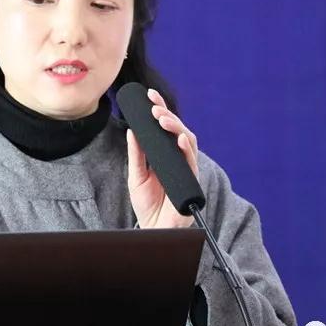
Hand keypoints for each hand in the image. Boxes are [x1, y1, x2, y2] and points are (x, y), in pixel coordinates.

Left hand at [126, 88, 199, 228]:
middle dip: (168, 116)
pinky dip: (186, 149)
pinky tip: (179, 139)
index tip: (150, 95)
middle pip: (178, 130)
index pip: (165, 128)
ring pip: (188, 141)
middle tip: (155, 108)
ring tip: (163, 119)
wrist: (153, 230)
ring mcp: (186, 169)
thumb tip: (133, 130)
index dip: (160, 110)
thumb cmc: (147, 205)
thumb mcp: (136, 176)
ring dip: (176, 128)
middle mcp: (178, 159)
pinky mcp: (191, 182)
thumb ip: (137, 155)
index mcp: (166, 155)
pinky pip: (192, 162)